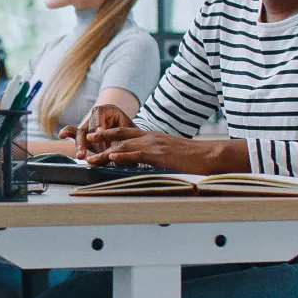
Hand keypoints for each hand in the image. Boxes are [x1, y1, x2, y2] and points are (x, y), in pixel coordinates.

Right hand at [61, 103, 133, 156]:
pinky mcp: (85, 135)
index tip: (100, 134)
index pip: (99, 114)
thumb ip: (124, 141)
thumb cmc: (134, 136)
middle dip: (86, 140)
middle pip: (88, 125)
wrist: (133, 138)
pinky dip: (68, 133)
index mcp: (110, 110)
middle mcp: (97, 116)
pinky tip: (61, 135)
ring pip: (81, 133)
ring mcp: (90, 126)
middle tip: (89, 151)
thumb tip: (115, 149)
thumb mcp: (132, 136)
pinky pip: (74, 133)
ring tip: (80, 156)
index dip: (98, 124)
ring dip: (80, 145)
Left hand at [84, 132, 241, 174]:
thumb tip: (149, 164)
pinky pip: (138, 154)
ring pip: (125, 145)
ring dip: (106, 152)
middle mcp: (152, 137)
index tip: (97, 137)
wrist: (210, 154)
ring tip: (91, 157)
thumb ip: (158, 157)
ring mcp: (155, 144)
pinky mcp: (160, 154)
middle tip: (86, 141)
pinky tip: (112, 158)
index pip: (128, 133)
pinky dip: (123, 155)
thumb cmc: (194, 157)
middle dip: (102, 138)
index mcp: (154, 137)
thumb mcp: (171, 155)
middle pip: (121, 135)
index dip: (110, 134)